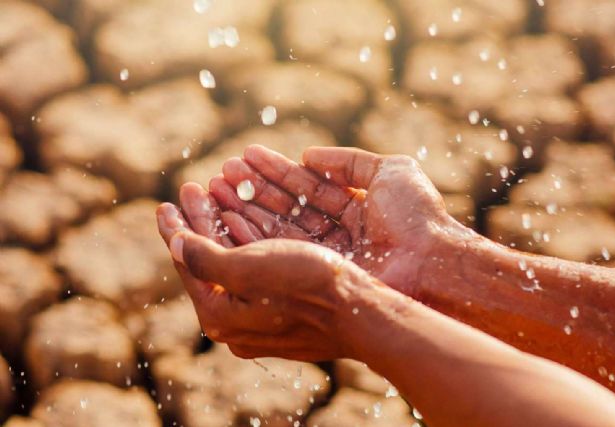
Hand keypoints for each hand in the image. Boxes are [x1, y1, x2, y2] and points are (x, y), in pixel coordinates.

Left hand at [156, 198, 375, 361]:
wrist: (362, 314)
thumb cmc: (307, 287)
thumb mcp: (248, 269)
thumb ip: (205, 258)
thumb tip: (175, 243)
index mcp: (220, 316)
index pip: (189, 265)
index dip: (177, 229)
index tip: (165, 203)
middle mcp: (237, 324)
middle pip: (210, 265)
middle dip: (200, 224)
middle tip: (192, 192)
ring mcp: (262, 321)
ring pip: (235, 267)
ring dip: (225, 229)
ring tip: (218, 199)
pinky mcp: (285, 313)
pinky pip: (257, 274)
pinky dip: (249, 245)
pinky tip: (248, 225)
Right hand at [198, 145, 471, 296]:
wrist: (431, 262)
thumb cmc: (417, 215)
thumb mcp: (388, 171)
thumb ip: (347, 161)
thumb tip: (307, 153)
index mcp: (354, 211)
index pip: (306, 188)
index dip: (276, 172)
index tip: (245, 155)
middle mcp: (337, 237)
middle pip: (287, 210)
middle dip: (253, 190)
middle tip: (219, 173)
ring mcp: (327, 259)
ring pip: (278, 231)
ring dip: (246, 210)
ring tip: (215, 189)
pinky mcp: (317, 278)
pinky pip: (281, 254)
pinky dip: (254, 236)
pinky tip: (228, 217)